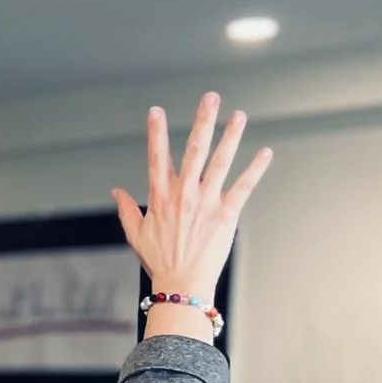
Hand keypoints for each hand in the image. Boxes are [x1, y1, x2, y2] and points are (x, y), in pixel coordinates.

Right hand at [112, 93, 272, 341]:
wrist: (182, 284)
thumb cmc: (159, 261)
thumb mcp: (136, 233)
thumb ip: (127, 209)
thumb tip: (116, 191)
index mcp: (161, 197)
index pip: (157, 157)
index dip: (156, 132)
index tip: (156, 111)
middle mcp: (184, 194)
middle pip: (194, 150)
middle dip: (203, 121)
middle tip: (210, 97)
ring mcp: (206, 203)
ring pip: (220, 162)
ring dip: (231, 136)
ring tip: (239, 116)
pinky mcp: (226, 215)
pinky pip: (243, 187)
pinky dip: (255, 169)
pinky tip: (265, 153)